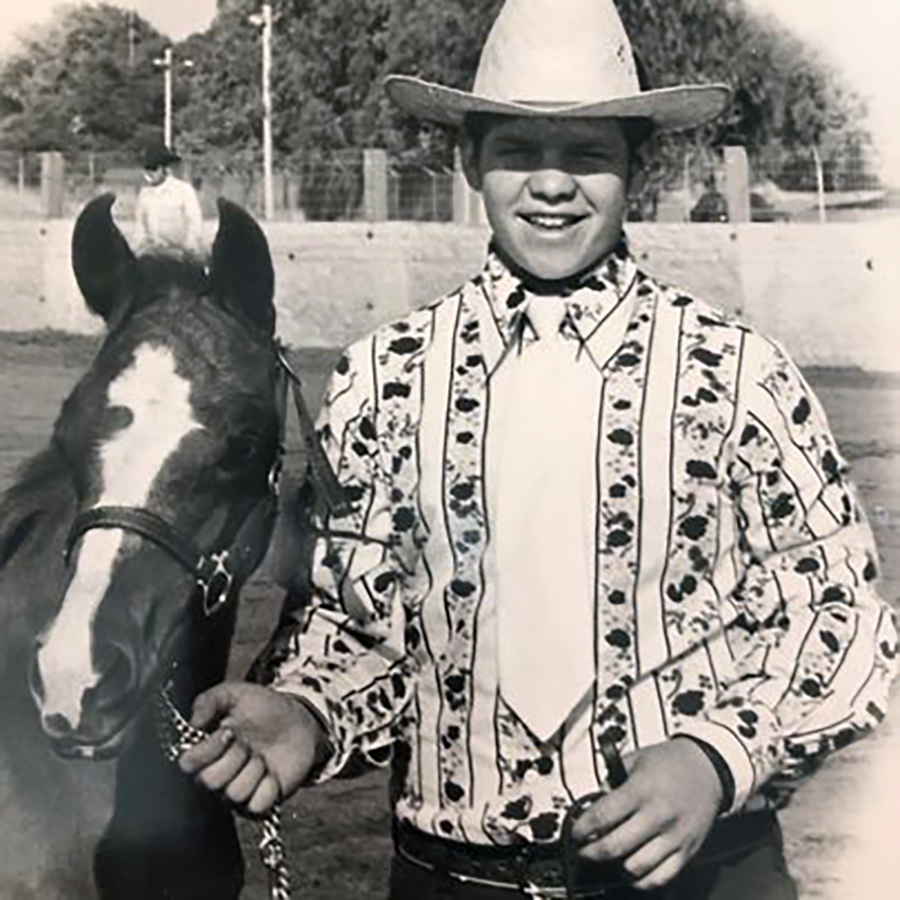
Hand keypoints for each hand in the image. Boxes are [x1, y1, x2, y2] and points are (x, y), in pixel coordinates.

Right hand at [178, 682, 326, 816]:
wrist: (298, 721)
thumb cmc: (264, 708)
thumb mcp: (235, 694)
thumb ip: (209, 701)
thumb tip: (193, 722)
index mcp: (207, 750)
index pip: (188, 764)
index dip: (207, 750)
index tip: (228, 732)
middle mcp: (218, 774)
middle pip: (210, 781)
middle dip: (235, 757)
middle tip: (248, 743)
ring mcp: (238, 790)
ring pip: (234, 793)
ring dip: (254, 769)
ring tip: (262, 756)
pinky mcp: (259, 803)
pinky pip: (257, 805)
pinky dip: (269, 787)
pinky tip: (272, 772)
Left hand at [569, 738, 722, 890]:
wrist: (708, 768)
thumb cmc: (670, 762)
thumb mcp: (635, 760)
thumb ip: (611, 781)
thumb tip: (592, 804)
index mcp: (641, 790)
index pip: (603, 816)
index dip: (582, 828)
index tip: (574, 832)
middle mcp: (657, 815)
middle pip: (615, 846)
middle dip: (591, 852)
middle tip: (583, 850)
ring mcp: (674, 836)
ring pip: (636, 867)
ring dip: (614, 867)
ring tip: (606, 858)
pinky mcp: (687, 851)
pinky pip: (660, 877)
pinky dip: (641, 881)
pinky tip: (631, 871)